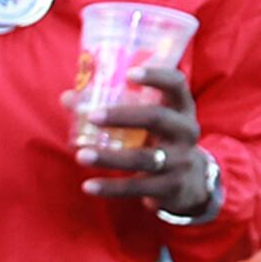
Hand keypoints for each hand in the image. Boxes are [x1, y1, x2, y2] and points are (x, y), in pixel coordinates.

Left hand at [77, 63, 207, 204]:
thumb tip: (68, 97)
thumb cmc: (160, 140)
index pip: (176, 84)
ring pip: (143, 158)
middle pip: (156, 118)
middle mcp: (185, 132)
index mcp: (181, 108)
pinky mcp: (170, 188)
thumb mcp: (149, 122)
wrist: (192, 183)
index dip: (156, 76)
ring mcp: (180, 161)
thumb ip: (116, 107)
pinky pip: (137, 187)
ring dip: (109, 157)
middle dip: (123, 116)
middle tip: (92, 116)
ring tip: (81, 156)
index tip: (129, 73)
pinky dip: (110, 188)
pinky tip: (88, 186)